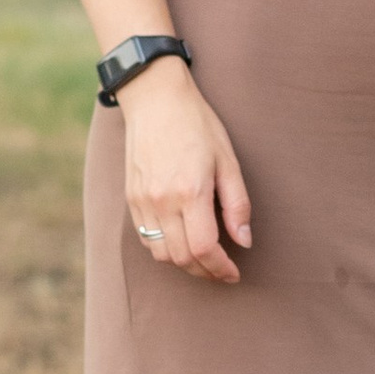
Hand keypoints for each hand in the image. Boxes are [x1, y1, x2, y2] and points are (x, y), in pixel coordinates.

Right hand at [121, 63, 253, 281]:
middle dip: (204, 271)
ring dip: (184, 263)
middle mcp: (162, 200)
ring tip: (204, 259)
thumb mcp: (228, 160)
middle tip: (222, 271)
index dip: (220, 268)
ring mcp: (142, 200)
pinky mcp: (130, 197)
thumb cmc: (198, 125)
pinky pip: (145, 238)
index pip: (203, 248)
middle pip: (181, 258)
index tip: (233, 273)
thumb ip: (237, 204)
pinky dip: (165, 248)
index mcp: (190, 191)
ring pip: (160, 253)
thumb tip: (244, 241)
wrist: (155, 100)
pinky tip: (181, 241)